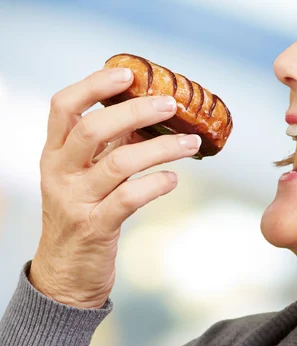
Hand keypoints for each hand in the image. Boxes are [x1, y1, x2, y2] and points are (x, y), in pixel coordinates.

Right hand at [29, 66, 201, 308]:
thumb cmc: (83, 213)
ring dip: (161, 149)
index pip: (64, 106)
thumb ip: (109, 146)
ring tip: (191, 143)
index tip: (128, 74)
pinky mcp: (95, 227)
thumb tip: (150, 115)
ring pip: (119, 163)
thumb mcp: (86, 174)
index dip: (94, 85)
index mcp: (55, 152)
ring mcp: (75, 200)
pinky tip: (173, 179)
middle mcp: (59, 172)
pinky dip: (156, 184)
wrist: (65, 272)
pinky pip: (129, 198)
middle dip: (136, 112)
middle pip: (94, 129)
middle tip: (171, 105)